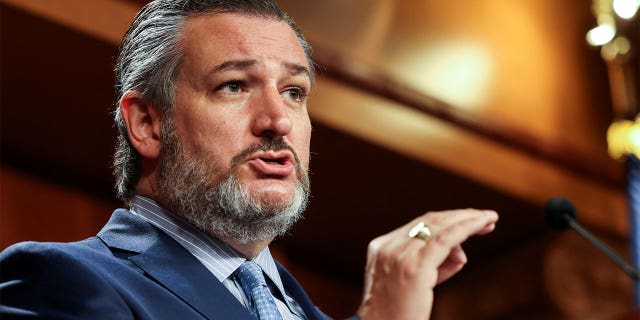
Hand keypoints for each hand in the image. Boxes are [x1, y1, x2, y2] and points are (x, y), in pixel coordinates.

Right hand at [356, 209, 497, 319]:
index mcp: (381, 247)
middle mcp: (387, 246)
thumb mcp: (411, 284)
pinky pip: (446, 239)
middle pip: (429, 221)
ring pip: (439, 226)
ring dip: (468, 220)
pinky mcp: (414, 267)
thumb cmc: (397, 316)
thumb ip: (433, 265)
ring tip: (489, 221)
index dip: (447, 219)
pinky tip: (482, 224)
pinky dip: (467, 227)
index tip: (470, 220)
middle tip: (487, 218)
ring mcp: (399, 255)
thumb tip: (460, 252)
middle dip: (460, 216)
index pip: (418, 225)